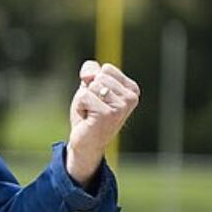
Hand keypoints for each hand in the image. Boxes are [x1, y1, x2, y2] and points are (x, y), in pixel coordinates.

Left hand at [66, 61, 139, 184]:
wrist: (86, 142)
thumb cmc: (89, 114)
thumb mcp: (89, 87)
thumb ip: (91, 71)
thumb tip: (90, 75)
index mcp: (132, 89)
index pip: (106, 68)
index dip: (94, 83)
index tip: (98, 99)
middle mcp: (131, 97)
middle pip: (99, 76)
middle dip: (88, 91)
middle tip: (93, 108)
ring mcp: (121, 106)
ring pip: (91, 86)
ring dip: (84, 100)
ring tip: (91, 114)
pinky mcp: (108, 114)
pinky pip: (84, 96)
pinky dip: (80, 107)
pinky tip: (88, 119)